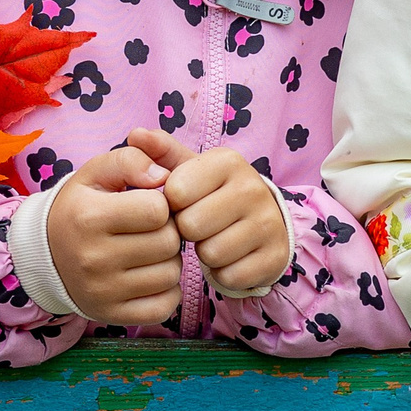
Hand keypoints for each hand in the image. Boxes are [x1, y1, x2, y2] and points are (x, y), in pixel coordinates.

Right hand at [46, 144, 182, 325]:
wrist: (44, 255)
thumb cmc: (79, 208)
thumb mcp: (95, 173)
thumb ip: (131, 160)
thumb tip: (164, 176)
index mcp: (90, 217)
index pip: (158, 209)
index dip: (161, 203)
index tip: (148, 204)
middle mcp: (93, 258)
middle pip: (169, 243)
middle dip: (168, 231)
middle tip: (152, 229)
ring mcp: (102, 291)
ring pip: (171, 274)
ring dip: (168, 260)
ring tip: (148, 251)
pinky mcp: (111, 316)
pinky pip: (165, 306)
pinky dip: (166, 291)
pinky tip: (149, 276)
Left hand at [127, 129, 290, 294]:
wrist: (261, 222)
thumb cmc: (211, 194)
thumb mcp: (188, 169)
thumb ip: (159, 151)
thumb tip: (136, 134)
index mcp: (228, 161)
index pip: (175, 192)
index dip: (172, 204)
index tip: (184, 202)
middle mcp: (253, 188)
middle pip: (191, 226)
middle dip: (187, 231)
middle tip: (198, 225)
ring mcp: (269, 224)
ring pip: (210, 253)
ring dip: (205, 254)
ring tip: (213, 239)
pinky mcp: (275, 257)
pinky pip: (229, 276)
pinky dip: (223, 273)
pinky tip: (229, 258)